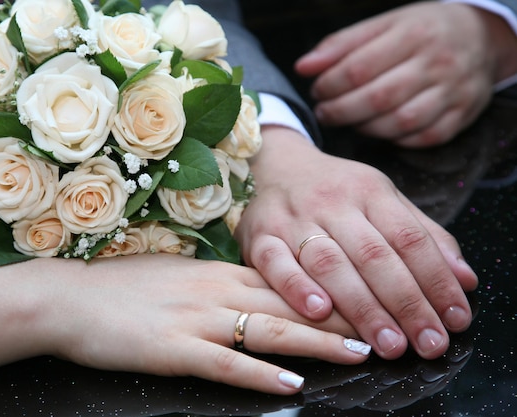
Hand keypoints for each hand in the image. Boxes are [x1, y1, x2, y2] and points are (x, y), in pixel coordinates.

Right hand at [45, 254, 369, 394]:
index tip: (367, 297)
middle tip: (385, 324)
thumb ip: (216, 283)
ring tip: (359, 352)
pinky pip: (225, 363)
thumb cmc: (120, 286)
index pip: (286, 279)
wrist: (68, 296)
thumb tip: (250, 293)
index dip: (329, 291)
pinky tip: (291, 384)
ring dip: (317, 343)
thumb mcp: (176, 275)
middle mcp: (214, 291)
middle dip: (339, 315)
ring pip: (268, 330)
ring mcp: (195, 320)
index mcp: (216, 272)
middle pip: (288, 303)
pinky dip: (260, 374)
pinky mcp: (172, 350)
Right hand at [235, 126, 477, 359]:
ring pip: (329, 263)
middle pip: (373, 255)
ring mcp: (292, 219)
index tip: (454, 319)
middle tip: (427, 343)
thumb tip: (465, 279)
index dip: (436, 280)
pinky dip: (296, 288)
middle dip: (405, 303)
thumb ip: (424, 236)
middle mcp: (332, 202)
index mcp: (369, 191)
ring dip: (360, 306)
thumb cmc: (335, 191)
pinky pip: (275, 263)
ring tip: (387, 343)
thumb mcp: (383, 200)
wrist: (274, 166)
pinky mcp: (259, 236)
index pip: (409, 238)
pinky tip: (319, 312)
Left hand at [295, 2, 516, 146]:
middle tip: (324, 113)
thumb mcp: (383, 25)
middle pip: (378, 98)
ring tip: (349, 121)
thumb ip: (341, 45)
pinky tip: (379, 129)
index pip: (359, 68)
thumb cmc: (421, 31)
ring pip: (400, 122)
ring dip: (365, 128)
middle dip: (341, 111)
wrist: (481, 37)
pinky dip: (396, 139)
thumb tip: (303, 67)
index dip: (330, 85)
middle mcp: (437, 63)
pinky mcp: (462, 116)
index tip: (317, 91)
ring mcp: (453, 92)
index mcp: (413, 34)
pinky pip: (423, 138)